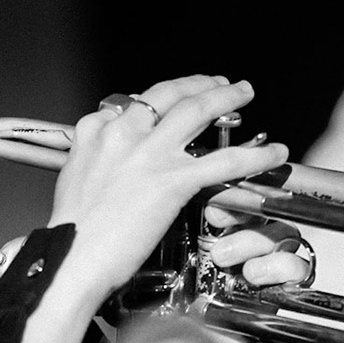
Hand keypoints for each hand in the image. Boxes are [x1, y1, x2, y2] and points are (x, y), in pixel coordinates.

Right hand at [47, 77, 290, 307]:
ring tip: (244, 93)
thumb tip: (115, 161)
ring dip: (226, 97)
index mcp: (94, 131)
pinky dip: (255, 155)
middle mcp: (122, 132)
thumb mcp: (74, 180)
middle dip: (198, 83)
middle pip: (168, 93)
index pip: (132, 104)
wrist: (71, 259)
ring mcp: (149, 153)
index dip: (158, 103)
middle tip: (218, 83)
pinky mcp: (172, 180)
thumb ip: (97, 159)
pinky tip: (273, 153)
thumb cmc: (71, 233)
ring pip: (197, 110)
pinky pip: (224, 161)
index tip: (172, 106)